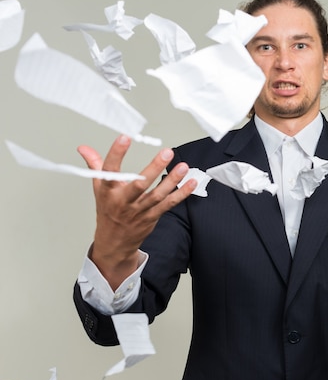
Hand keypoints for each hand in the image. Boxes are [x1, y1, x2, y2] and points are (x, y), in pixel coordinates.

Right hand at [78, 135, 196, 289]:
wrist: (114, 242)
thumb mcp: (99, 188)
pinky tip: (191, 182)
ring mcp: (139, 210)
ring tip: (182, 166)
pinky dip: (181, 193)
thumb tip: (84, 148)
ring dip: (172, 180)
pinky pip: (168, 204)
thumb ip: (95, 165)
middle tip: (166, 152)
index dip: (116, 154)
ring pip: (157, 194)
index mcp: (108, 192)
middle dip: (154, 168)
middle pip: (139, 184)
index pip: (109, 170)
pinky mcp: (152, 217)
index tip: (124, 137)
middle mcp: (123, 201)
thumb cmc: (108, 211)